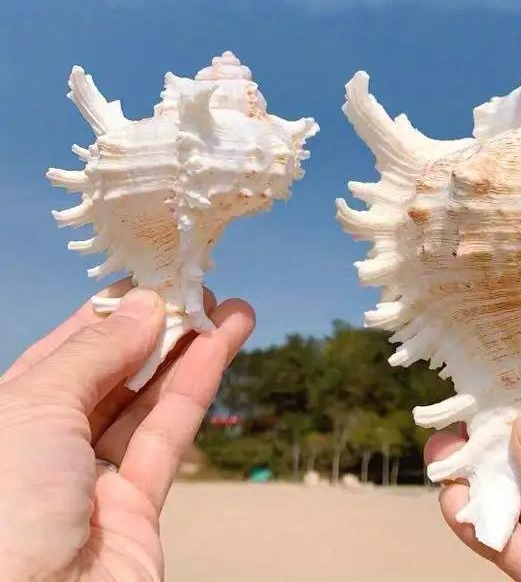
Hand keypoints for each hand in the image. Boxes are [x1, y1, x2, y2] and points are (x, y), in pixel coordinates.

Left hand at [0, 280, 253, 580]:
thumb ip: (95, 351)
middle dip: (158, 328)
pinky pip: (168, 433)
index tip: (152, 279)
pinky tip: (224, 345)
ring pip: (148, 400)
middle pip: (112, 372)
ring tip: (231, 307)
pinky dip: (198, 385)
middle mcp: (46, 448)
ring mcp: (92, 480)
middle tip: (199, 289)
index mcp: (7, 418)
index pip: (63, 351)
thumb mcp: (35, 406)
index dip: (110, 313)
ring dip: (191, 349)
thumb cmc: (2, 507)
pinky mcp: (136, 508)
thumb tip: (145, 305)